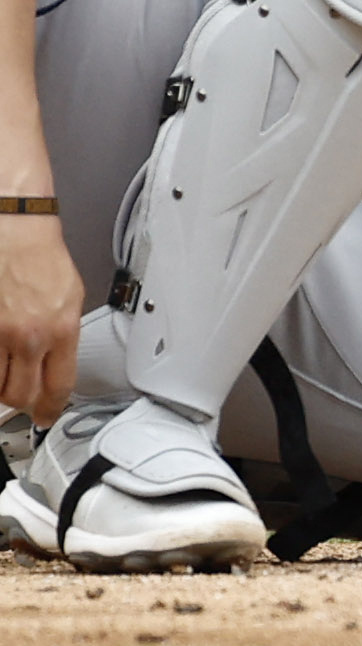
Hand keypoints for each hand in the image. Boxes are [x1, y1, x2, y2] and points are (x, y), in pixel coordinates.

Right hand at [0, 212, 75, 423]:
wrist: (15, 231)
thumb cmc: (41, 258)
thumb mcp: (71, 299)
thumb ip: (64, 337)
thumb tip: (56, 365)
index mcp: (60, 329)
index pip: (58, 386)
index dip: (52, 408)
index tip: (47, 415)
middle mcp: (28, 336)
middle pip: (21, 395)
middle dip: (23, 403)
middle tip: (23, 400)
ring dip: (0, 389)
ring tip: (6, 380)